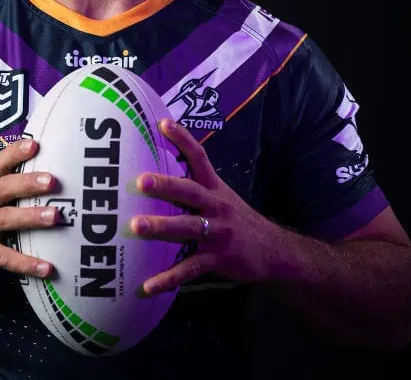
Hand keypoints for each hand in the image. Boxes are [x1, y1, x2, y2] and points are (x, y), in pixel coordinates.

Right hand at [0, 138, 58, 280]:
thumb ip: (2, 187)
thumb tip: (39, 176)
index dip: (16, 152)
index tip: (35, 144)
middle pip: (4, 188)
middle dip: (28, 182)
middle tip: (52, 180)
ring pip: (5, 219)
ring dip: (31, 217)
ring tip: (55, 216)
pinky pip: (6, 257)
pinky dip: (26, 263)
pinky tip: (46, 267)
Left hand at [130, 119, 282, 294]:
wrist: (274, 250)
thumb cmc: (237, 220)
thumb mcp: (221, 197)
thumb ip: (195, 186)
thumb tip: (158, 172)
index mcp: (215, 188)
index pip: (199, 157)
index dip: (182, 139)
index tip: (162, 123)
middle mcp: (216, 206)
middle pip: (189, 191)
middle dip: (165, 185)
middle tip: (140, 180)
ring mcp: (218, 233)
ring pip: (187, 227)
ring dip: (161, 227)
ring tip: (135, 226)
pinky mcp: (218, 259)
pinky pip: (190, 268)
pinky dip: (168, 278)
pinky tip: (147, 286)